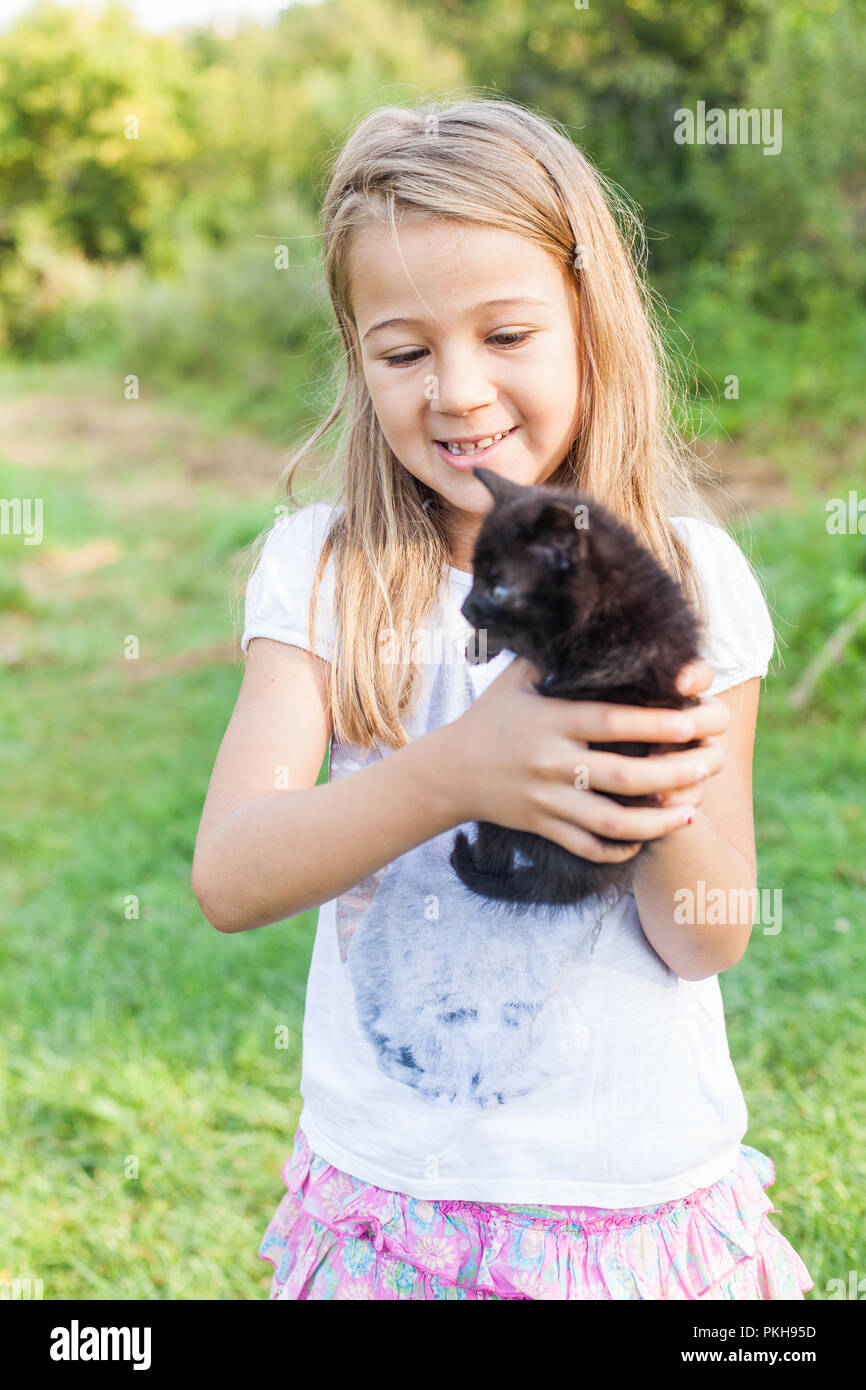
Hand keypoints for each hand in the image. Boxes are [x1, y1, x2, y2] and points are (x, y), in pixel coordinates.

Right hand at [447, 656, 729, 863]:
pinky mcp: (543, 828)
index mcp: (551, 721)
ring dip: (658, 820)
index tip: (695, 719)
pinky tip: (650, 837)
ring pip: (611, 820)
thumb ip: (558, 656)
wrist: (449, 771)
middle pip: (623, 774)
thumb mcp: (518, 678)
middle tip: (713, 761)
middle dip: (675, 771)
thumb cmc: (494, 716)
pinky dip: (621, 849)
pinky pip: (588, 846)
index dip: (656, 723)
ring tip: (693, 809)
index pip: (612, 722)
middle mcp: (550, 762)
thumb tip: (599, 617)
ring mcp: (547, 800)